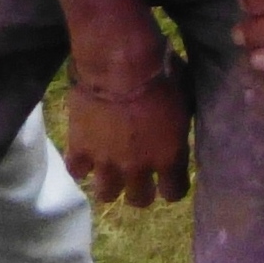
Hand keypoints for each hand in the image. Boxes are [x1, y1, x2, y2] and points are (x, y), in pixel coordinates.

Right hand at [64, 47, 190, 206]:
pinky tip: (86, 153)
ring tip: (111, 169)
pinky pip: (77, 172)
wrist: (119, 62)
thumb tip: (178, 127)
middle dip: (141, 190)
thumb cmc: (161, 73)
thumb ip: (180, 124)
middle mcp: (138, 167)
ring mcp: (106, 162)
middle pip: (139, 200)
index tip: (170, 178)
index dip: (173, 186)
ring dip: (110, 183)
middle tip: (138, 175)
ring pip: (106, 194)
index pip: (174, 192)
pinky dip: (81, 165)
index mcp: (169, 156)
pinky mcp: (80, 149)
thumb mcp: (186, 99)